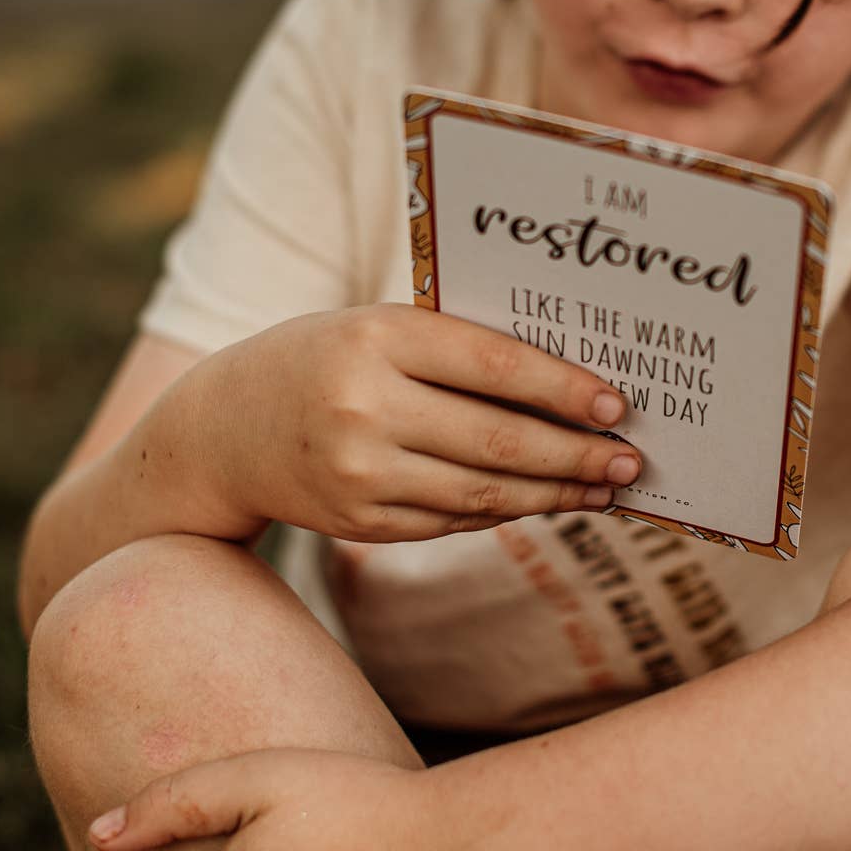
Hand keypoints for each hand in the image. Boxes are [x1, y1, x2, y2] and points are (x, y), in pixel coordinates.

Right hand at [174, 303, 639, 542]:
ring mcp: (359, 473)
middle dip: (576, 454)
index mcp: (377, 337)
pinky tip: (543, 500)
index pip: (494, 365)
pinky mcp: (359, 523)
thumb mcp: (377, 327)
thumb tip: (567, 385)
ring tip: (602, 488)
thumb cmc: (324, 358)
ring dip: (554, 493)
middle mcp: (364, 406)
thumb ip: (455, 347)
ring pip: (483, 492)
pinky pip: (453, 520)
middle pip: (498, 440)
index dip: (564, 389)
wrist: (220, 430)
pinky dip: (505, 511)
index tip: (617, 405)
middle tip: (630, 461)